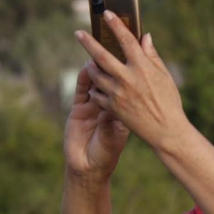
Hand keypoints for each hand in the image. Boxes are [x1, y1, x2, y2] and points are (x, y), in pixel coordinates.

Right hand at [64, 60, 129, 180]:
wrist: (90, 167)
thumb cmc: (107, 152)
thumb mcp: (118, 131)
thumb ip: (121, 109)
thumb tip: (128, 88)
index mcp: (120, 109)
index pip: (125, 85)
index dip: (128, 70)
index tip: (135, 53)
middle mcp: (107, 104)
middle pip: (110, 79)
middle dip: (112, 63)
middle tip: (117, 45)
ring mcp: (91, 106)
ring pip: (96, 82)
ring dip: (97, 67)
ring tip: (102, 51)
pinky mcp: (78, 109)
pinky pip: (82, 90)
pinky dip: (84, 79)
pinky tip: (86, 68)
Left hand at [75, 13, 188, 152]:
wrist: (166, 131)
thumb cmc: (169, 102)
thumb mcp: (164, 76)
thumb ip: (152, 56)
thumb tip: (144, 37)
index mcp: (142, 67)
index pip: (126, 40)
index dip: (116, 25)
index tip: (107, 14)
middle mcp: (127, 78)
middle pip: (101, 56)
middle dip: (88, 42)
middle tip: (78, 33)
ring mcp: (118, 94)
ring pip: (96, 75)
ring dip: (90, 66)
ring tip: (89, 62)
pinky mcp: (113, 108)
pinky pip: (97, 94)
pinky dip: (95, 88)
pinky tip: (97, 85)